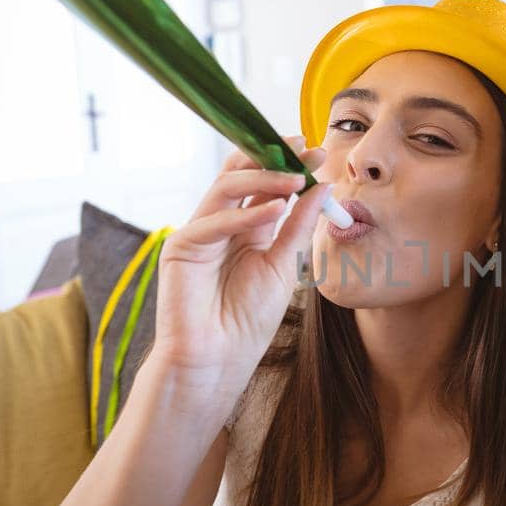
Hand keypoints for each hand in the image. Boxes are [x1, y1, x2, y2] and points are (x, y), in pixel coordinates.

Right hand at [152, 135, 328, 386]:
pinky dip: (245, 214)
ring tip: (297, 177)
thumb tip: (324, 184)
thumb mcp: (285, 264)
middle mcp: (221, 224)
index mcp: (247, 228)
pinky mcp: (181, 247)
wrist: (219, 358)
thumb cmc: (249, 319)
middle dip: (273, 156)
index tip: (319, 151)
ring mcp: (199, 232)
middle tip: (304, 147)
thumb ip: (300, 224)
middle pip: (241, 174)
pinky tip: (276, 209)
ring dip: (263, 178)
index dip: (288, 163)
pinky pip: (213, 221)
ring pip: (226, 187)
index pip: (265, 183)